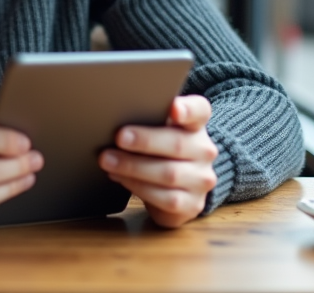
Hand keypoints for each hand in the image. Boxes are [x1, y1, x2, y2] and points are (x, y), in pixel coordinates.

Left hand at [98, 95, 217, 227]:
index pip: (199, 110)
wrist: (178, 185)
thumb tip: (113, 115)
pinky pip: (166, 199)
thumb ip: (146, 118)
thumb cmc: (159, 149)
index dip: (188, 109)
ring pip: (169, 174)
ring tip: (109, 161)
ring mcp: (201, 179)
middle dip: (144, 141)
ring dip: (134, 167)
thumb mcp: (157, 129)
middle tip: (119, 138)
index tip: (174, 108)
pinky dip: (139, 188)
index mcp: (196, 125)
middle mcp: (204, 151)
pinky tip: (121, 178)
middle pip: (177, 143)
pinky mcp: (193, 204)